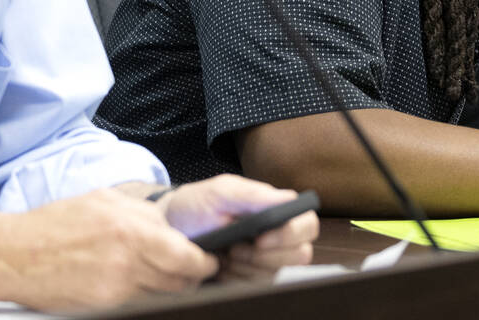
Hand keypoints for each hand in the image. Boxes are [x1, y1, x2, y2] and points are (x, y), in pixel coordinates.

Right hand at [0, 188, 217, 310]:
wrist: (17, 254)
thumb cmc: (57, 224)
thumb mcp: (105, 202)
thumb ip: (142, 214)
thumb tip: (169, 224)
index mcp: (132, 229)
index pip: (187, 256)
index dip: (204, 261)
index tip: (208, 259)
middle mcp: (128, 260)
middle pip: (180, 281)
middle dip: (192, 277)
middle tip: (193, 271)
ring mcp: (116, 287)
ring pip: (162, 295)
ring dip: (168, 287)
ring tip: (160, 275)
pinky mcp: (104, 305)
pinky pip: (138, 302)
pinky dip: (143, 295)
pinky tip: (133, 283)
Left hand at [160, 174, 317, 278]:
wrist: (172, 230)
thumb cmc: (196, 205)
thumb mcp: (219, 192)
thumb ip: (252, 194)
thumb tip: (288, 199)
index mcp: (275, 209)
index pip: (307, 223)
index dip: (291, 234)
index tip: (260, 238)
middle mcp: (278, 234)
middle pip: (300, 254)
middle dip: (265, 256)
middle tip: (234, 249)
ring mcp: (268, 258)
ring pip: (276, 273)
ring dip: (246, 267)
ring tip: (224, 253)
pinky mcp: (254, 276)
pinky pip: (257, 286)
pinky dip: (236, 278)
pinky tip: (221, 265)